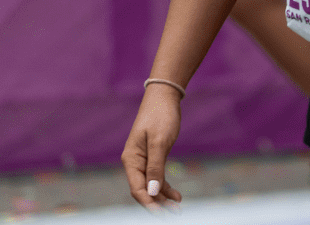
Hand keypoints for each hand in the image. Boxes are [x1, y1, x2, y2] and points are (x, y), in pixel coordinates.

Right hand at [121, 83, 183, 207]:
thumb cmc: (161, 115)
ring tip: (177, 209)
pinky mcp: (153, 157)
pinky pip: (157, 177)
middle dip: (158, 203)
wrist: (165, 96)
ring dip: (163, 197)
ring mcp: (144, 160)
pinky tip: (176, 196)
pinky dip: (165, 186)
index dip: (149, 203)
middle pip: (144, 190)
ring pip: (152, 185)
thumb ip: (155, 167)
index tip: (160, 215)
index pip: (137, 189)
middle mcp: (135, 162)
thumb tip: (151, 192)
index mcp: (131, 160)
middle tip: (174, 214)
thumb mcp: (160, 141)